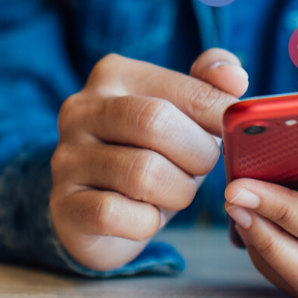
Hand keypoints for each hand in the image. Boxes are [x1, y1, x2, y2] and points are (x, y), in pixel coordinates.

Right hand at [51, 50, 247, 271]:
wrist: (97, 213)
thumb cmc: (151, 154)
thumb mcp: (181, 115)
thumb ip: (208, 86)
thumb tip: (234, 77)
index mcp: (113, 75)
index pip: (184, 88)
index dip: (220, 116)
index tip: (234, 135)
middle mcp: (81, 110)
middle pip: (156, 122)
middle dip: (197, 154)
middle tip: (202, 169)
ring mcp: (66, 157)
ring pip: (142, 173)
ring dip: (177, 192)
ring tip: (176, 193)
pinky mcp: (63, 204)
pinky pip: (114, 213)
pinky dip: (145, 222)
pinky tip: (146, 217)